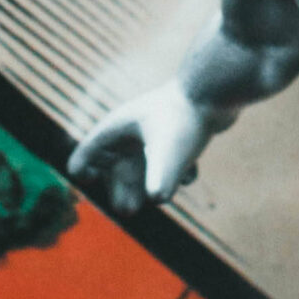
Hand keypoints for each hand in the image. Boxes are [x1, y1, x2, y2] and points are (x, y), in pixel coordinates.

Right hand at [69, 80, 218, 215]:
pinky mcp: (179, 135)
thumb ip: (160, 180)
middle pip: (117, 166)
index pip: (87, 151)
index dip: (83, 168)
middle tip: (128, 210)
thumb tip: (157, 199)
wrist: (216, 88)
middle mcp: (133, 130)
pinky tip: (191, 172)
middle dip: (122, 189)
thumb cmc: (185, 117)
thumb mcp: (169, 152)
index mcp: (118, 129)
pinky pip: (170, 160)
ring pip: (145, 165)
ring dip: (149, 182)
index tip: (89, 181)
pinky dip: (178, 172)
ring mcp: (156, 132)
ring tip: (153, 197)